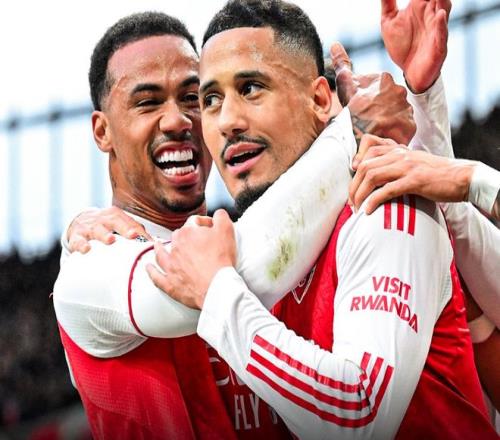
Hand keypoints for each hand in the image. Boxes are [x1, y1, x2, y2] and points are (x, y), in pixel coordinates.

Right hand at [67, 206, 150, 252]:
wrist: (78, 221)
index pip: (130, 223)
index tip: (149, 240)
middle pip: (116, 222)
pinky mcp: (76, 236)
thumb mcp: (119, 224)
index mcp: (116, 215)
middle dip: (125, 228)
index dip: (140, 230)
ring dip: (105, 235)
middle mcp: (104, 219)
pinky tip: (86, 250)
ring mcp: (90, 227)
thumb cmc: (106, 225)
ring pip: (98, 230)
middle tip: (133, 236)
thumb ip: (135, 231)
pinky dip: (82, 245)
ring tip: (111, 240)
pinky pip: (79, 241)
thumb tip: (155, 243)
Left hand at [147, 210, 236, 309]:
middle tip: (194, 240)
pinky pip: (156, 276)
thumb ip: (221, 217)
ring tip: (158, 246)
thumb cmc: (221, 260)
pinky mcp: (170, 283)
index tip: (211, 228)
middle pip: (177, 236)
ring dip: (159, 249)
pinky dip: (151, 272)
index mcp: (188, 233)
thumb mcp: (227, 230)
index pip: (194, 222)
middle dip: (185, 236)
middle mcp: (176, 247)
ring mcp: (171, 266)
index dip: (204, 223)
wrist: (217, 286)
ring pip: (161, 254)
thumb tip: (218, 213)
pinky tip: (149, 268)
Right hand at [331, 43, 415, 144]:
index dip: (367, 98)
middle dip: (379, 107)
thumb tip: (334, 44)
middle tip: (367, 120)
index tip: (361, 107)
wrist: (363, 137)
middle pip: (388, 99)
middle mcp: (399, 90)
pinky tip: (383, 134)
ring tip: (375, 129)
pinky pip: (403, 126)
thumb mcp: (344, 84)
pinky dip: (394, 131)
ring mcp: (406, 107)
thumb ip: (341, 63)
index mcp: (384, 79)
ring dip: (387, 119)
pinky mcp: (410, 124)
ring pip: (396, 112)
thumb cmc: (352, 111)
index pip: (377, 87)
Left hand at [349, 135, 473, 212]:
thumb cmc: (438, 176)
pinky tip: (368, 211)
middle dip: (354, 186)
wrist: (464, 178)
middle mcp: (401, 155)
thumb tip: (378, 181)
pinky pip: (388, 189)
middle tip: (351, 203)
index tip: (354, 185)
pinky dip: (374, 200)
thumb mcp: (414, 165)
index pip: (369, 152)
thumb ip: (397, 167)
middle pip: (365, 167)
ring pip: (372, 176)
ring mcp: (408, 167)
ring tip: (357, 208)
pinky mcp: (416, 180)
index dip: (356, 168)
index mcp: (400, 151)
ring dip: (360, 194)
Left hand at [381, 0, 450, 92]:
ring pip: (444, 8)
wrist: (409, 73)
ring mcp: (437, 29)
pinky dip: (441, 24)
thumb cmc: (403, 46)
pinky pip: (442, 33)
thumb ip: (388, 3)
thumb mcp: (389, 22)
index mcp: (421, 5)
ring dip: (441, 0)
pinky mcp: (439, 46)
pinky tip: (437, 15)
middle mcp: (431, 13)